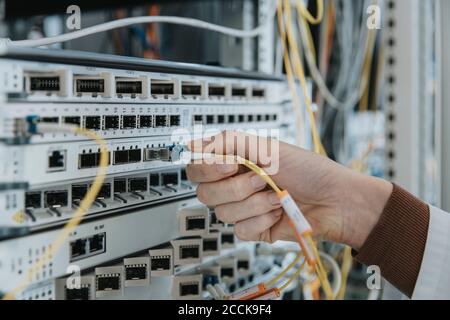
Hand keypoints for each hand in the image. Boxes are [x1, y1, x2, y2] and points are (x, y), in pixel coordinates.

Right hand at [187, 131, 392, 249]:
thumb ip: (229, 141)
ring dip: (255, 203)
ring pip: (223, 213)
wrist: (334, 201)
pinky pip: (240, 229)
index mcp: (235, 162)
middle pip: (205, 193)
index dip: (208, 169)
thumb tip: (196, 142)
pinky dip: (262, 219)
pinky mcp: (253, 228)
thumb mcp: (268, 147)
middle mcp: (235, 184)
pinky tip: (278, 213)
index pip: (198, 167)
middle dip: (237, 187)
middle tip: (261, 179)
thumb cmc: (309, 171)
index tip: (231, 164)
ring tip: (276, 196)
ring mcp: (244, 208)